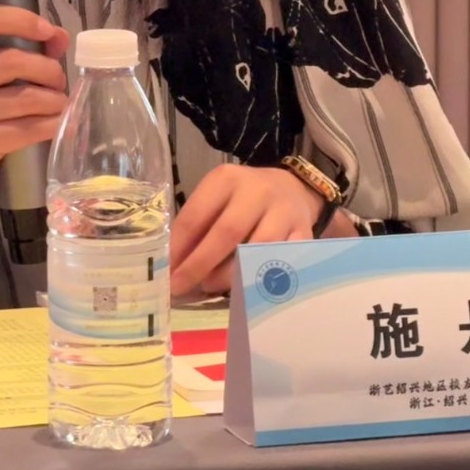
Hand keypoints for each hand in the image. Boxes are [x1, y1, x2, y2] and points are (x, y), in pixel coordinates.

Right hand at [0, 6, 70, 206]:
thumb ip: (19, 50)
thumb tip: (60, 37)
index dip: (20, 19)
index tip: (48, 30)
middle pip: (13, 61)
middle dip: (49, 70)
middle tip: (59, 82)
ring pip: (25, 98)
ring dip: (55, 101)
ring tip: (60, 104)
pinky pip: (26, 129)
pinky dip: (51, 125)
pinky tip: (59, 124)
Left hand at [169, 164, 324, 297]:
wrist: (292, 190)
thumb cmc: (243, 200)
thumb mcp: (217, 199)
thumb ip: (197, 227)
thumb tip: (174, 266)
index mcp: (227, 180)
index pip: (197, 215)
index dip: (179, 247)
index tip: (165, 272)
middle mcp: (258, 192)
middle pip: (227, 232)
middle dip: (199, 264)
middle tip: (180, 287)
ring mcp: (284, 213)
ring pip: (256, 250)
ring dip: (229, 275)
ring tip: (210, 286)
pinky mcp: (304, 234)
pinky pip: (281, 263)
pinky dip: (260, 280)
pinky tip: (244, 289)